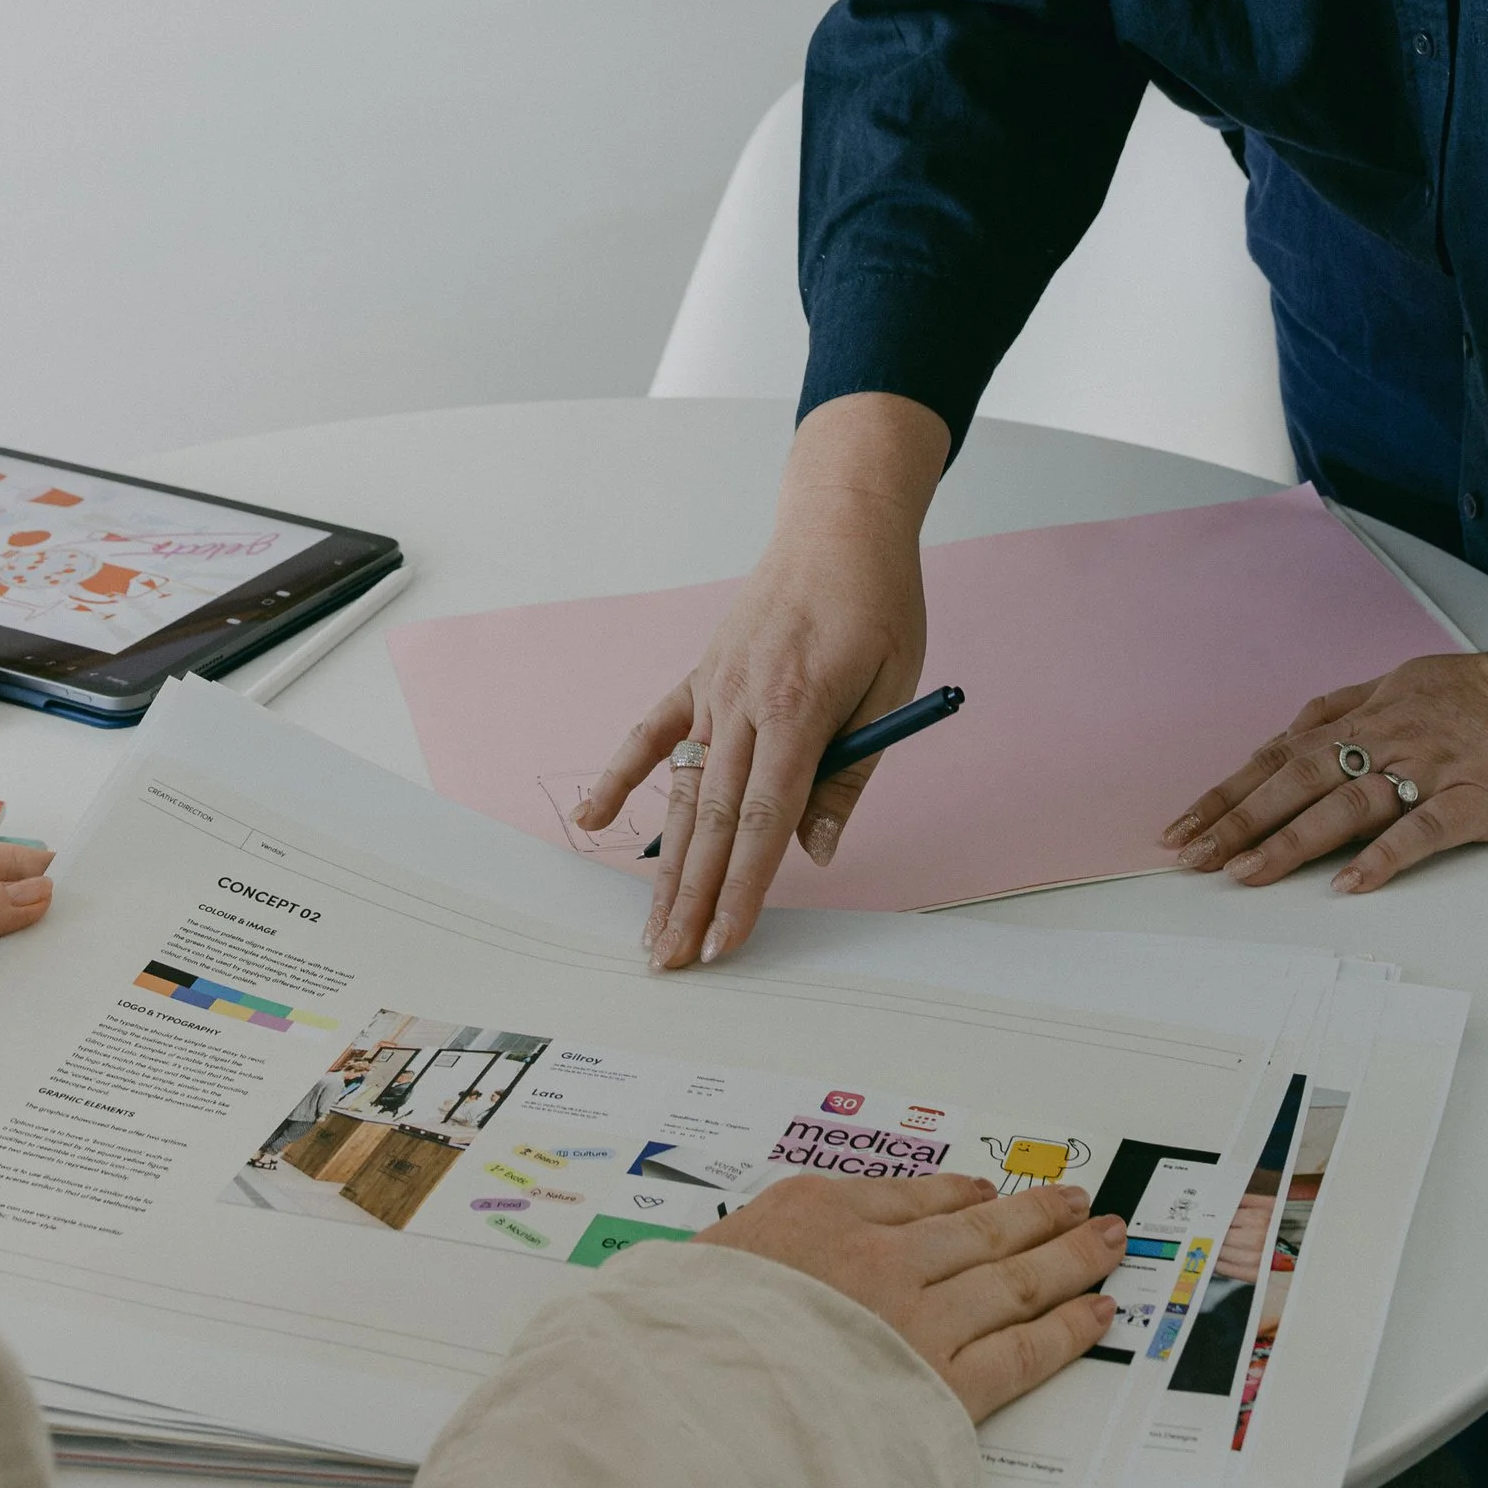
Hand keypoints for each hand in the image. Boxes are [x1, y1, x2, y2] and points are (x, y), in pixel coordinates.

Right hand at [572, 393, 948, 970]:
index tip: (724, 944)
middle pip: (713, 821)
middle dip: (692, 898)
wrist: (840, 526)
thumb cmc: (878, 605)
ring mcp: (713, 689)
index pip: (764, 822)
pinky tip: (594, 818)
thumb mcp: (893, 689)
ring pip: (682, 791)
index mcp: (798, 711)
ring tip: (648, 925)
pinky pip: (653, 731)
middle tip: (670, 961)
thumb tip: (818, 850)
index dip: (743, 890)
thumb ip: (851, 774)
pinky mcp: (700, 674)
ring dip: (665, 862)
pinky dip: (622, 773)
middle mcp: (744, 703)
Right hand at [693, 1170, 1125, 1422]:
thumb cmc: (679, 1349)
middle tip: (1074, 1201)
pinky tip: (1096, 1313)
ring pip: (1014, 1277)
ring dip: (1068, 1256)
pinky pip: (1023, 1350)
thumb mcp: (691, 1273)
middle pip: (976, 1228)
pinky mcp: (943, 1387)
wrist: (690, 1414)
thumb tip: (739, 1278)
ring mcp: (916, 1319)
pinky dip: (1068, 1329)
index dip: (959, 1195)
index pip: (908, 1197)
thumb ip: (735, 1267)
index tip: (984, 1192)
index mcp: (812, 1214)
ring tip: (1104, 1241)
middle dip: (1033, 1214)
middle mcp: (877, 1255)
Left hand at [1163, 630, 1487, 893]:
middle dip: (1237, 819)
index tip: (1183, 826)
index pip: (1280, 755)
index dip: (1229, 792)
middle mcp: (1387, 737)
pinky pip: (1422, 829)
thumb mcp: (1403, 683)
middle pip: (1297, 779)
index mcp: (1368, 714)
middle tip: (1189, 857)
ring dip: (1291, 839)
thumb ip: (1348, 709)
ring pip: (1346, 803)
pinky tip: (1349, 885)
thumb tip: (1292, 734)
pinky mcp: (1475, 798)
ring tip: (1245, 874)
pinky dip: (1383, 855)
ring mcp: (1430, 768)